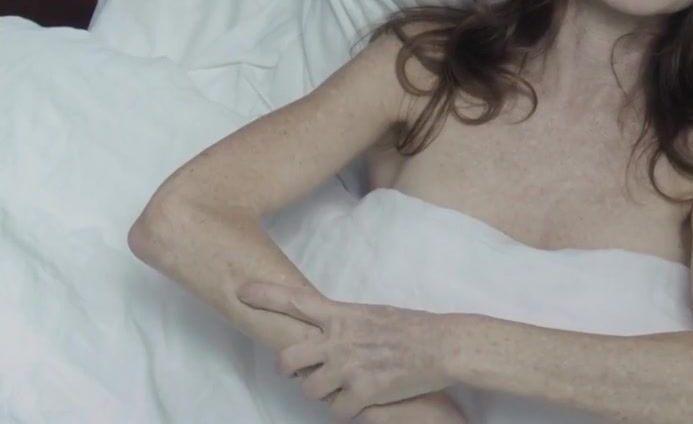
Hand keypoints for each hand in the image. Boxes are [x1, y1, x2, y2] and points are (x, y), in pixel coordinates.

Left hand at [238, 281, 456, 421]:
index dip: (265, 296)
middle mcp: (339, 341)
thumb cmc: (413, 327)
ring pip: (309, 390)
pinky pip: (337, 410)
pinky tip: (361, 400)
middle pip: (288, 359)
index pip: (296, 302)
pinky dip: (347, 409)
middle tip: (299, 373)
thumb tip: (332, 331)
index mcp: (343, 316)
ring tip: (342, 387)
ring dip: (322, 392)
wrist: (442, 345)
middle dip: (288, 370)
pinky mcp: (362, 393)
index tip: (241, 291)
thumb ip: (347, 322)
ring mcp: (348, 368)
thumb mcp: (374, 314)